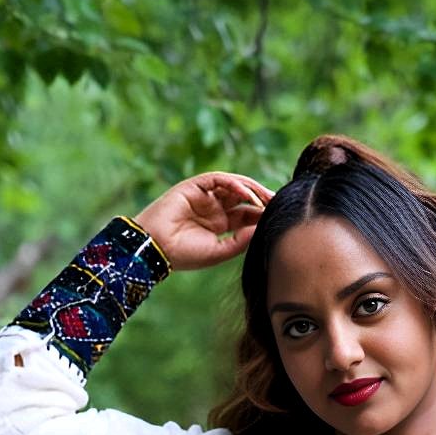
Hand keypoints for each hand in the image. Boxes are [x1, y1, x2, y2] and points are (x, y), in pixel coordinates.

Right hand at [131, 170, 276, 271]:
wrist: (156, 249)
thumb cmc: (184, 255)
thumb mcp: (219, 251)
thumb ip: (241, 241)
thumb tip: (262, 228)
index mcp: (220, 225)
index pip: (246, 214)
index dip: (262, 213)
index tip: (279, 215)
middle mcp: (214, 208)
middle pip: (243, 197)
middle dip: (261, 197)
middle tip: (278, 200)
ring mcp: (205, 196)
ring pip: (233, 185)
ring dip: (251, 188)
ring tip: (266, 196)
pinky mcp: (194, 186)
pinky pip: (218, 179)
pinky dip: (233, 184)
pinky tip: (246, 194)